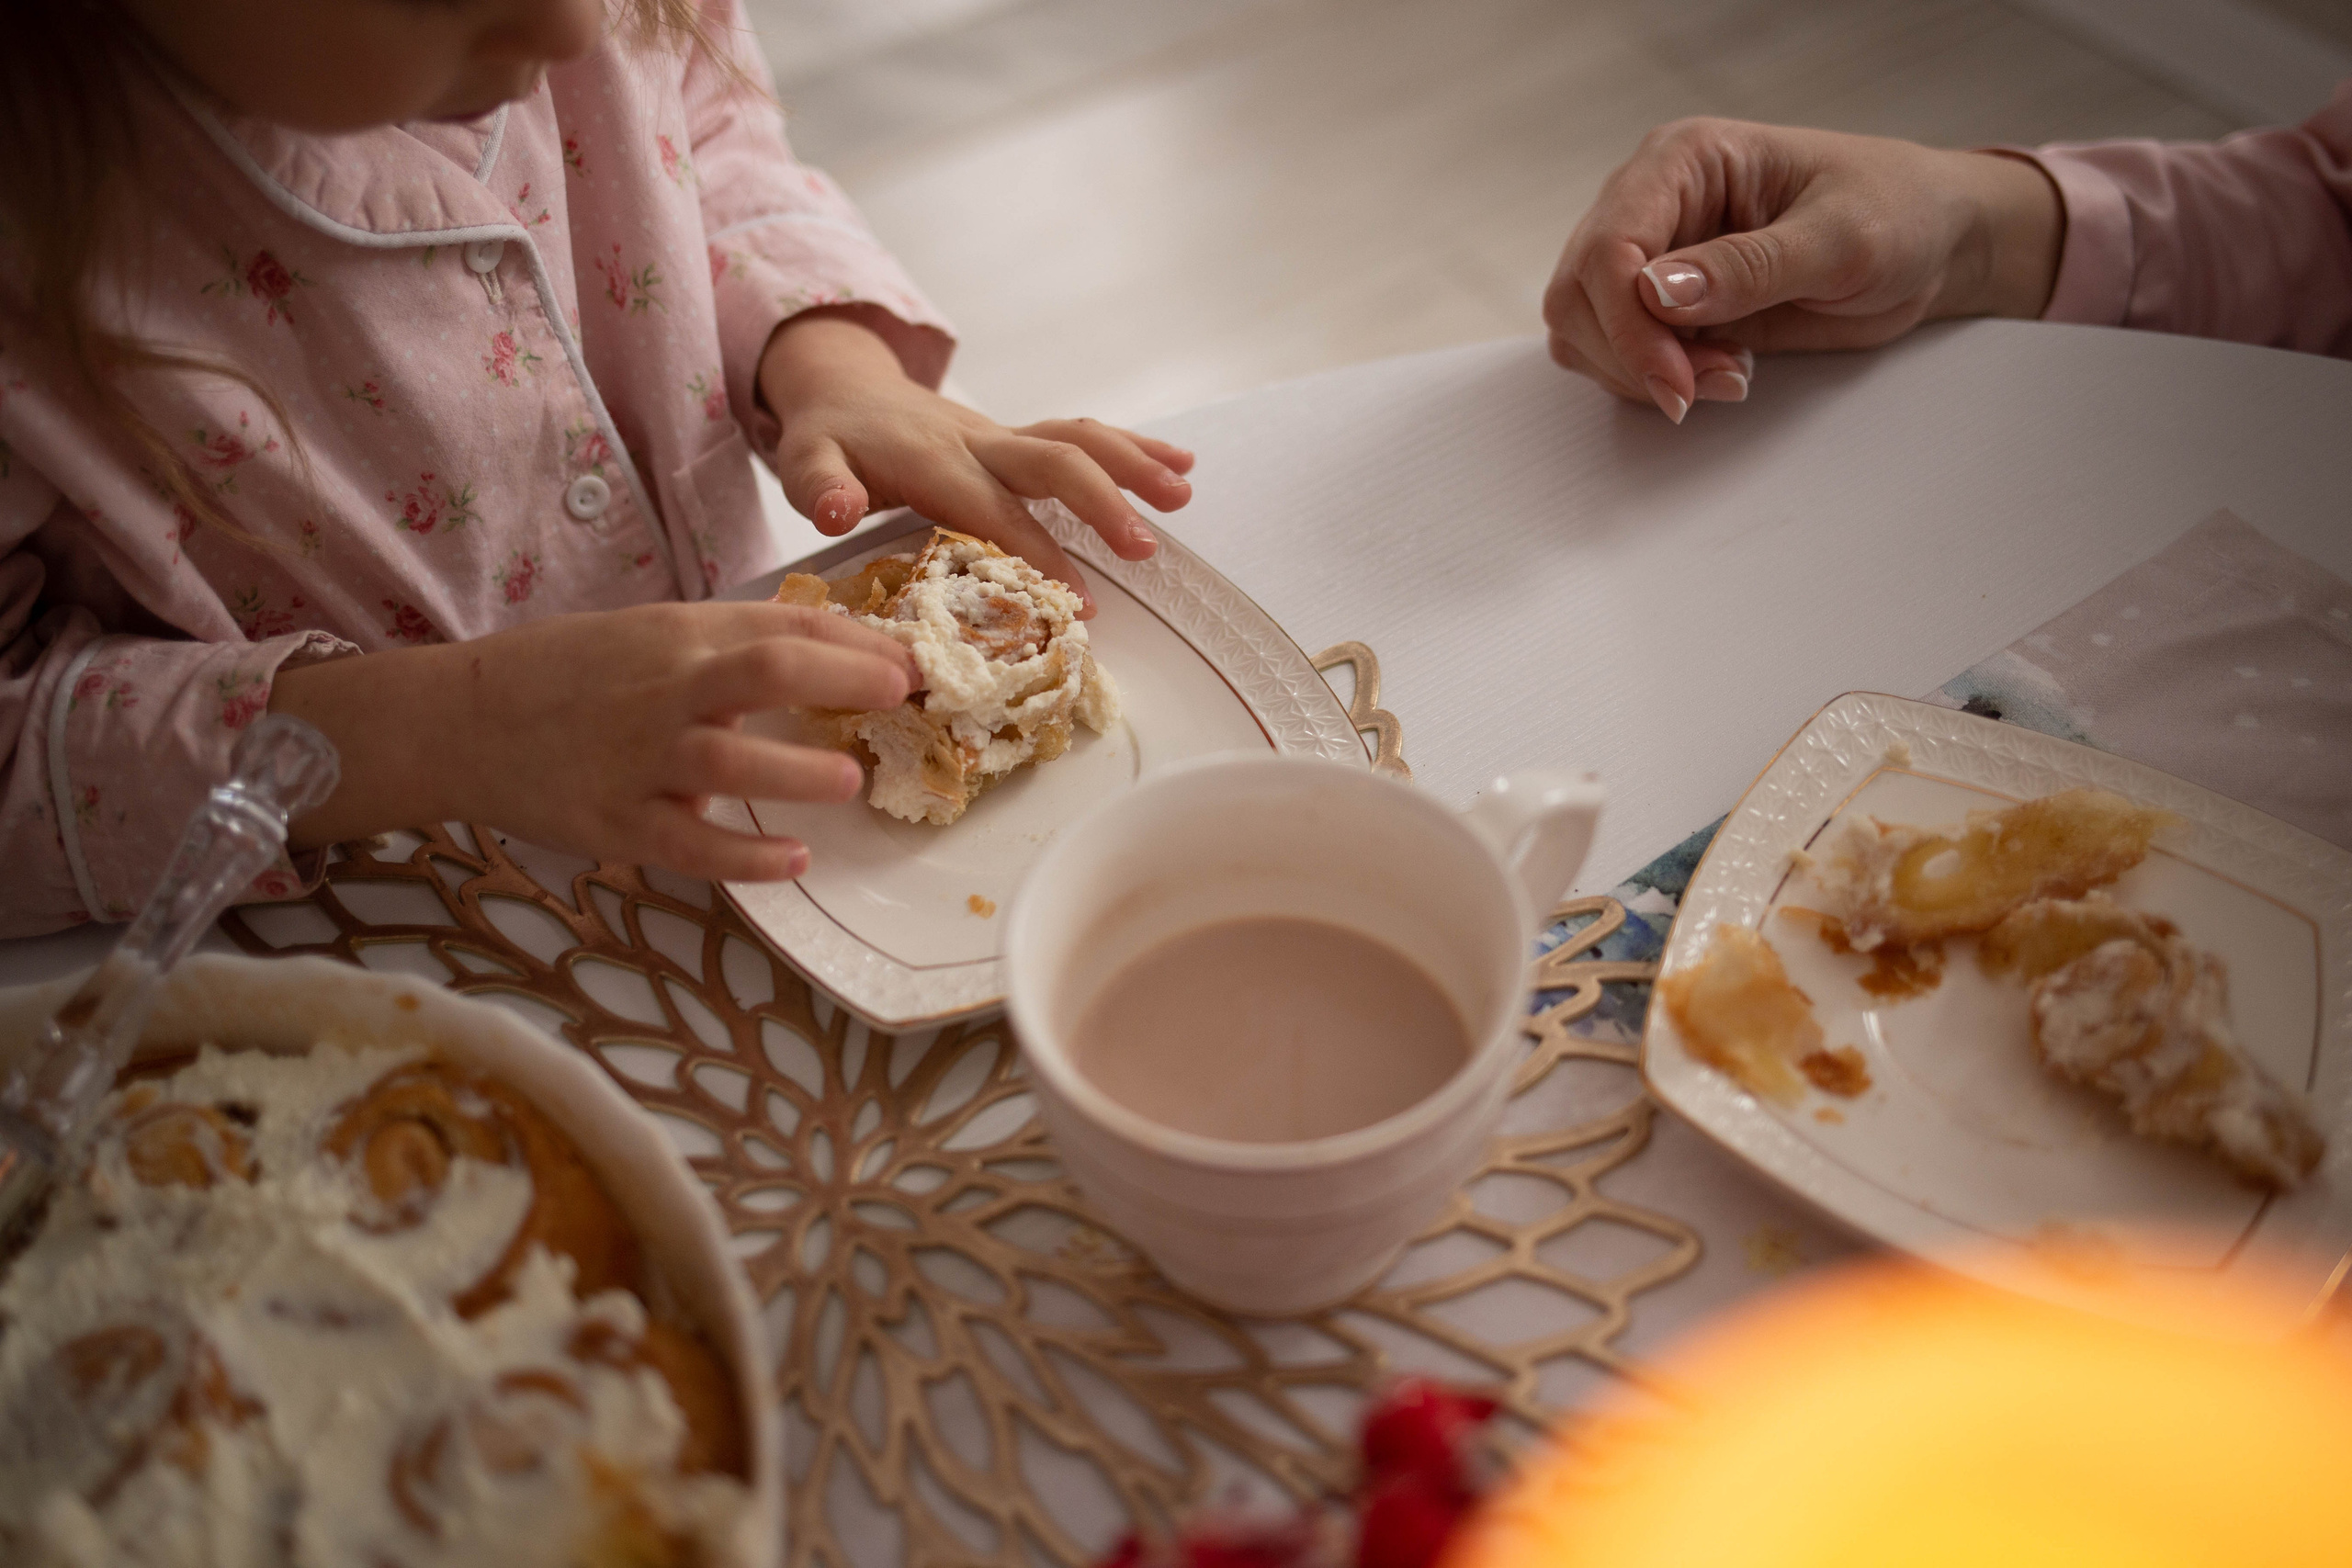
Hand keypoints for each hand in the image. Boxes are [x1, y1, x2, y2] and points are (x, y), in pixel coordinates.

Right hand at [269, 602, 918, 880]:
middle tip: (899, 694)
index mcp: (678, 637)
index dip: (853, 641)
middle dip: (840, 678)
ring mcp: (639, 760)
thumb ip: (731, 643)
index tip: (906, 660)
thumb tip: (834, 647)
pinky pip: (691, 846)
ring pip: (728, 763)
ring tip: (849, 781)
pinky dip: (745, 857)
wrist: (458, 721)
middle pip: (763, 672)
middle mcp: (664, 691)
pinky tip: (793, 860)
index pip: (780, 626)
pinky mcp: (616, 823)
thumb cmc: (568, 675)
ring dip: (797, 773)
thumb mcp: (649, 635)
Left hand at [756, 310, 1195, 612]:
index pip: (993, 509)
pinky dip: (1133, 448)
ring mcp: (1003, 437)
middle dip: (1101, 501)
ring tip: (1181, 495)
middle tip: (1144, 547)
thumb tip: (837, 511)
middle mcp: (978, 442)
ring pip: (1078, 439)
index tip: (1077, 599)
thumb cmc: (828, 437)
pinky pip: (1082, 436)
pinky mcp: (1018, 439)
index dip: (1037, 551)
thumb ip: (819, 488)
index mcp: (933, 460)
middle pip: (1052, 462)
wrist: (844, 385)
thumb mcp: (805, 461)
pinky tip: (1180, 466)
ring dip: (1133, 464)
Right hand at [1542, 119, 2062, 421]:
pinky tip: (1720, 372)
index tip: (1676, 383)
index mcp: (1686, 160)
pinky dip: (1652, 381)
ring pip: (1582, 329)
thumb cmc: (1899, 213)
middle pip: (1577, 293)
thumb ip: (1749, 267)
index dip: (1628, 325)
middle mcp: (1654, 203)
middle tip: (1705, 387)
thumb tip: (1655, 292)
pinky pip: (1614, 354)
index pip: (1610, 246)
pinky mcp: (1665, 305)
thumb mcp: (1841, 239)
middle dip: (1632, 355)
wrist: (1932, 242)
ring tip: (1728, 376)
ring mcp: (1653, 255)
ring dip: (1639, 373)